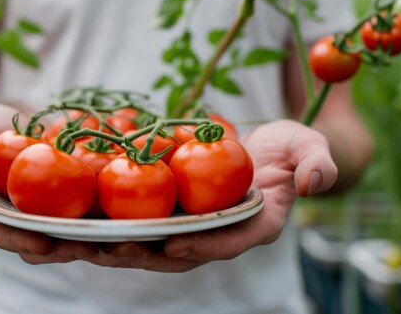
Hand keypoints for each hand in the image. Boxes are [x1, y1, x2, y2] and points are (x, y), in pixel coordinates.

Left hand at [83, 119, 337, 271]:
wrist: (266, 149)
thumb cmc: (289, 148)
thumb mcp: (308, 146)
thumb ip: (317, 163)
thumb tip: (314, 183)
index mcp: (255, 225)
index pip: (231, 242)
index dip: (206, 246)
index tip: (177, 245)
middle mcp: (220, 233)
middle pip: (182, 252)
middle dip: (147, 254)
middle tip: (113, 248)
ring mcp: (195, 225)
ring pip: (155, 243)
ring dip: (121, 245)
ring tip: (84, 241)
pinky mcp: (175, 212)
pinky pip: (144, 220)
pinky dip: (116, 222)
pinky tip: (83, 217)